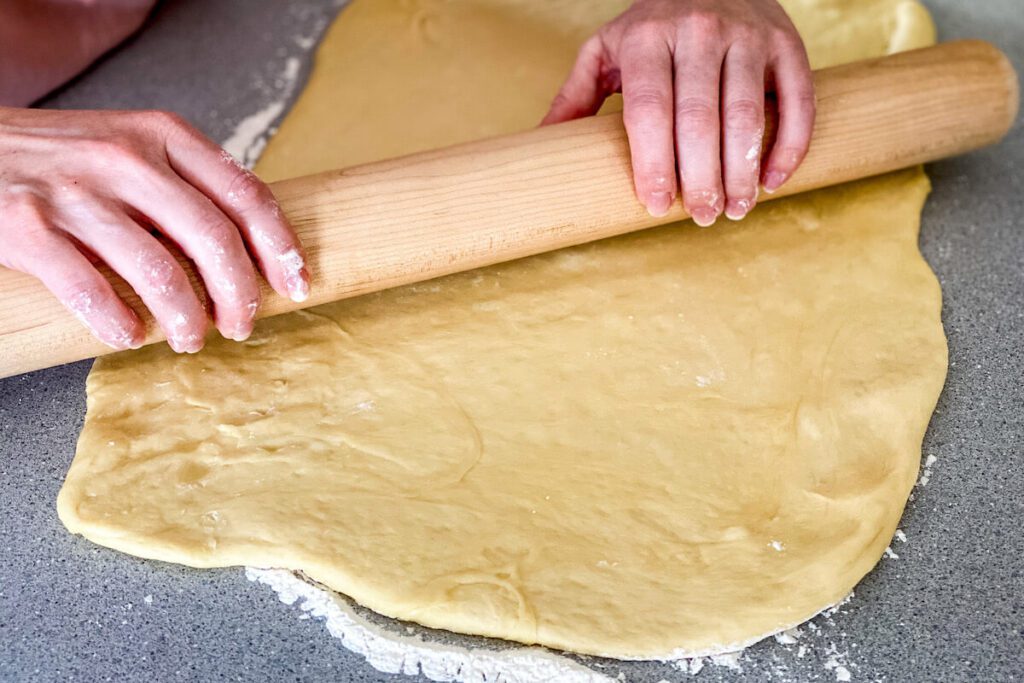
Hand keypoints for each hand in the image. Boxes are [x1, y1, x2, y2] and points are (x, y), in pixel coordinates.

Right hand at [0, 107, 309, 352]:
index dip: (281, 247)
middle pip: (215, 238)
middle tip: (242, 326)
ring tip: (191, 339)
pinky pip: (90, 290)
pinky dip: (120, 324)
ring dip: (187, 319)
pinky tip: (130, 336)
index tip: (297, 283)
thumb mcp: (132, 148)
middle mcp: (125, 157)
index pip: (246, 194)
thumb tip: (249, 250)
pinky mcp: (28, 226)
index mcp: (163, 135)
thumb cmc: (64, 158)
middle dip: (240, 294)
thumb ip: (185, 186)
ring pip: (161, 271)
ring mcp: (76, 191)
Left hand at [543, 0, 814, 224]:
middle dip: (700, 176)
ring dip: (741, 171)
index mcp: (647, 36)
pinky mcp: (786, 44)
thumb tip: (540, 141)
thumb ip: (578, 94)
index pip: (649, 108)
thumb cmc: (653, 25)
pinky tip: (772, 180)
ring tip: (734, 210)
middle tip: (699, 217)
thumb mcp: (607, 48)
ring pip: (747, 114)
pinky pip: (795, 101)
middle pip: (699, 118)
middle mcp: (699, 31)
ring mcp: (747, 35)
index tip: (655, 204)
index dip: (653, 161)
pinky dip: (789, 145)